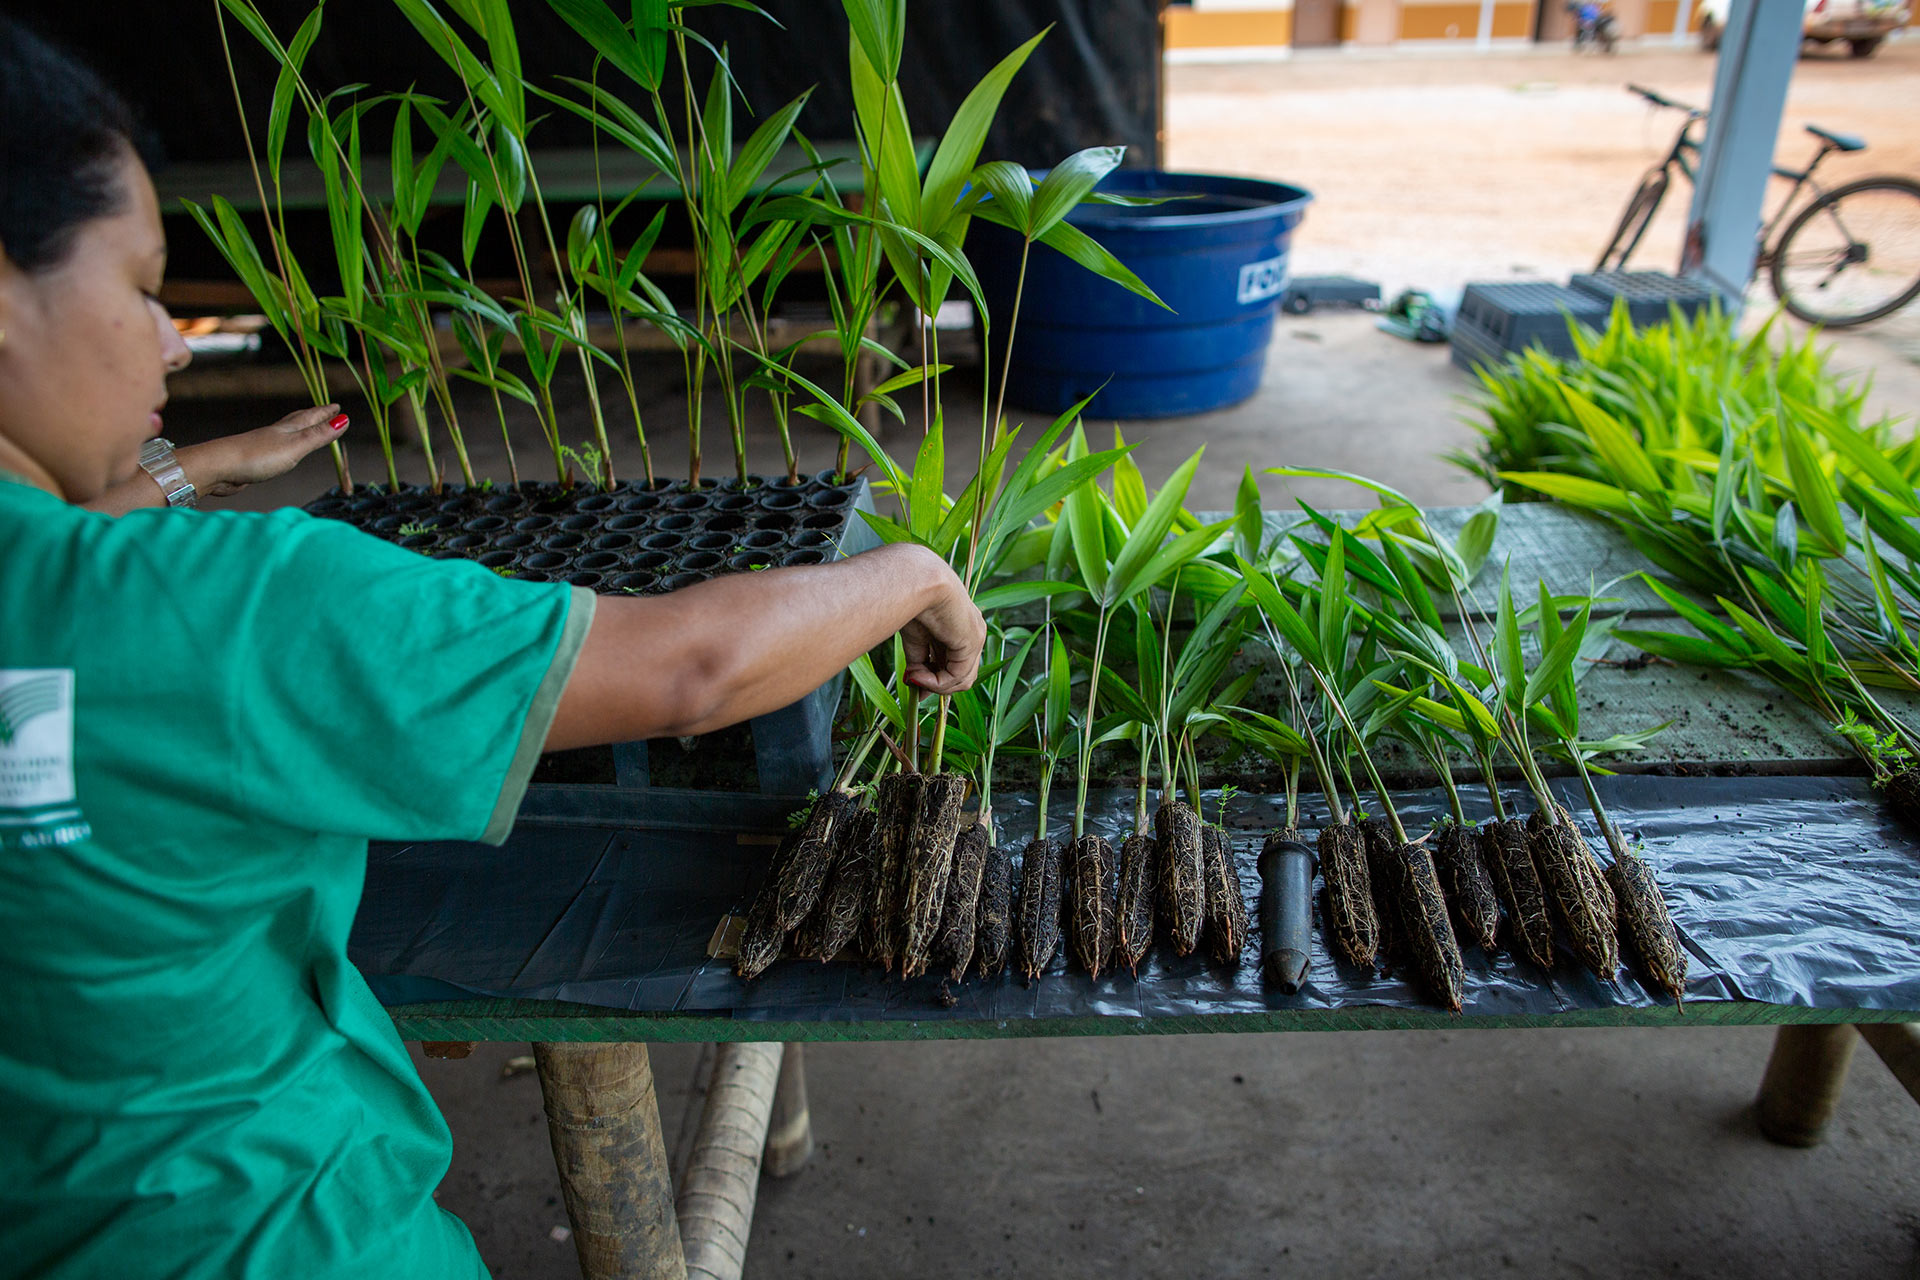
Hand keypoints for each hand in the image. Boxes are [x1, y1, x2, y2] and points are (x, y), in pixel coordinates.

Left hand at [182, 404, 346, 497]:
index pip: (311, 417)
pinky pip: (276, 449)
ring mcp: (264, 446)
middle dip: (313, 416)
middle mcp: (275, 434)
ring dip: (299, 429)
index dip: (325, 413)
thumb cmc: (257, 457)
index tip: (338, 406)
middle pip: (298, 421)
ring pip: (286, 434)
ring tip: (306, 428)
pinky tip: (280, 451)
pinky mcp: (254, 460)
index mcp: (287, 430)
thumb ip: (319, 436)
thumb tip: (344, 420)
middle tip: (325, 411)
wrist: (218, 467)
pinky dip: (284, 446)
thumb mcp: (295, 447)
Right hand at [900, 550, 984, 694]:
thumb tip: (915, 682)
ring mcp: (976, 638)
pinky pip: (957, 676)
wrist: (915, 580)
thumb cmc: (910, 600)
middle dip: (938, 685)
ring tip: (913, 677)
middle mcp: (973, 633)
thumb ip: (919, 660)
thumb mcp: (916, 638)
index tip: (915, 682)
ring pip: (963, 680)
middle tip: (916, 685)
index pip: (956, 663)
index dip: (936, 678)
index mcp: (959, 628)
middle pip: (962, 675)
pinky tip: (917, 674)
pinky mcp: (972, 642)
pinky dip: (935, 682)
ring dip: (935, 685)